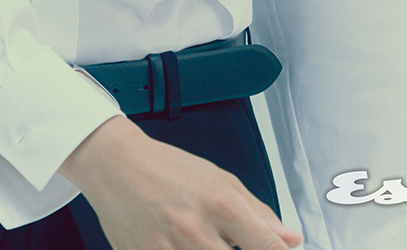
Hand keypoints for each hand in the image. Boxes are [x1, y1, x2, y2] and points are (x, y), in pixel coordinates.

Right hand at [58, 115, 303, 249]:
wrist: (115, 165)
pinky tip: (184, 246)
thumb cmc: (168, 169)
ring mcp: (168, 249)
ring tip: (204, 242)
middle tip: (227, 241)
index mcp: (220, 203)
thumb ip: (258, 213)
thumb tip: (291, 240)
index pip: (267, 247)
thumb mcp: (219, 179)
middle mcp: (196, 229)